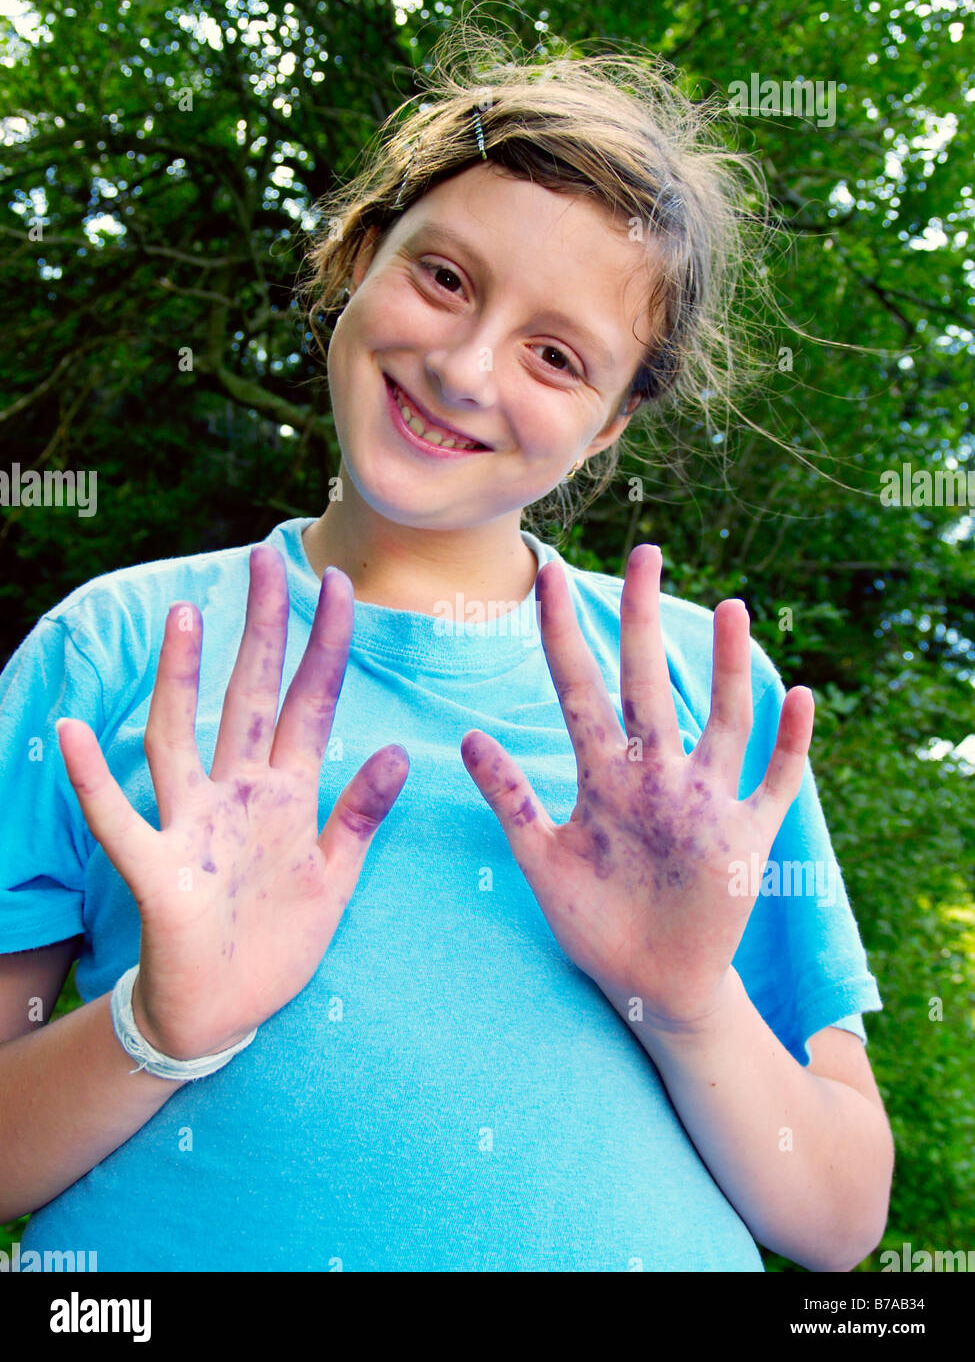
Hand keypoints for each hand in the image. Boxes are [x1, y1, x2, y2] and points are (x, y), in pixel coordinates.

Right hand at [56, 546, 408, 1059]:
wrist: (227, 1011)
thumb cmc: (279, 939)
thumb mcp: (336, 877)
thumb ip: (362, 816)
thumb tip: (396, 750)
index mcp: (289, 794)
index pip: (312, 703)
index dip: (326, 645)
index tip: (338, 583)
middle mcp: (240, 795)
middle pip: (250, 698)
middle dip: (262, 631)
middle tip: (266, 559)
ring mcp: (195, 826)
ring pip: (182, 738)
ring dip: (181, 680)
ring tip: (184, 616)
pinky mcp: (158, 871)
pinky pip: (119, 822)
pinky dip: (94, 783)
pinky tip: (75, 734)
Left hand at [460, 544, 813, 1030]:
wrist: (650, 987)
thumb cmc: (593, 924)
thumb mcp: (541, 861)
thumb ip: (509, 800)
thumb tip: (464, 736)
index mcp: (603, 778)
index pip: (579, 690)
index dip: (561, 635)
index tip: (548, 575)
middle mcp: (656, 777)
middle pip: (649, 684)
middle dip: (643, 621)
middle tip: (642, 552)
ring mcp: (704, 803)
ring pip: (721, 720)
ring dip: (726, 669)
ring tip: (728, 607)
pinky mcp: (746, 839)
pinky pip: (775, 783)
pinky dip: (790, 744)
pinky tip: (801, 697)